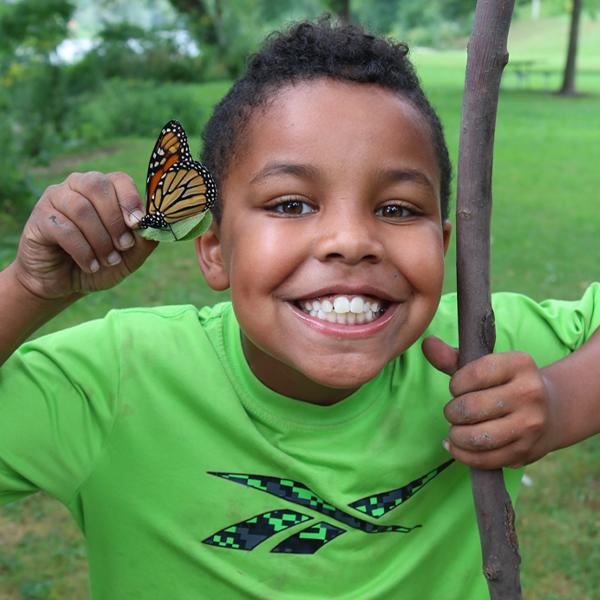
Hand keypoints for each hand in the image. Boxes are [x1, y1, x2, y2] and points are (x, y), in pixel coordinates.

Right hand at [13, 171, 157, 301]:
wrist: (63, 284)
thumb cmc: (99, 264)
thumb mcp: (128, 258)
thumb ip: (143, 243)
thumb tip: (153, 228)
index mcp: (103, 190)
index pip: (119, 179)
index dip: (130, 199)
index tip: (138, 224)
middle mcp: (77, 186)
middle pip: (98, 186)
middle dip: (115, 220)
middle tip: (123, 248)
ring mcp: (55, 199)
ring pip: (80, 208)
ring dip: (99, 239)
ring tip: (107, 260)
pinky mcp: (39, 218)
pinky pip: (63, 228)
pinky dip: (82, 251)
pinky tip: (90, 266)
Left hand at [422, 335, 557, 468]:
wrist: (550, 412)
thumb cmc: (502, 385)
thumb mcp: (481, 366)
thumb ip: (451, 357)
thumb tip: (426, 343)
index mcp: (520, 364)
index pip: (474, 374)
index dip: (455, 384)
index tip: (456, 388)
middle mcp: (530, 393)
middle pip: (471, 407)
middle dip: (452, 411)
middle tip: (453, 411)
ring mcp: (531, 425)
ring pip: (477, 437)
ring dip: (456, 435)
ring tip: (455, 429)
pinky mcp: (526, 451)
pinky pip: (484, 459)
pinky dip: (461, 454)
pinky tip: (454, 445)